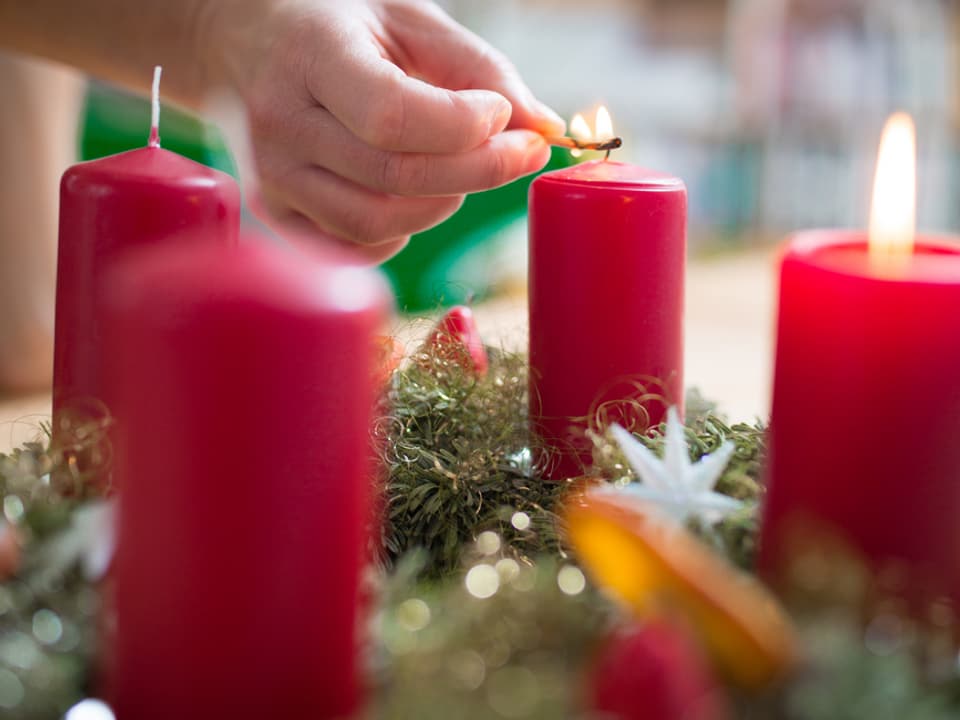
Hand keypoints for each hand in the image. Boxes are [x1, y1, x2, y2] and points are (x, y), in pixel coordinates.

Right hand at [209, 0, 563, 261]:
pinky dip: (404, 229)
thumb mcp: (414, 22)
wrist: (253, 44)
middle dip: (478, 171)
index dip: (464, 128)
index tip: (504, 114)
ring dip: (444, 202)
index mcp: (312, 55)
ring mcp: (274, 176)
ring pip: (379, 223)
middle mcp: (281, 121)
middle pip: (396, 177)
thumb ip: (483, 70)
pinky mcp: (279, 213)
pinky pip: (359, 247)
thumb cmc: (346, 30)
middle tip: (520, 149)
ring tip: (458, 166)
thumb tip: (546, 129)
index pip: (391, 116)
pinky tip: (412, 192)